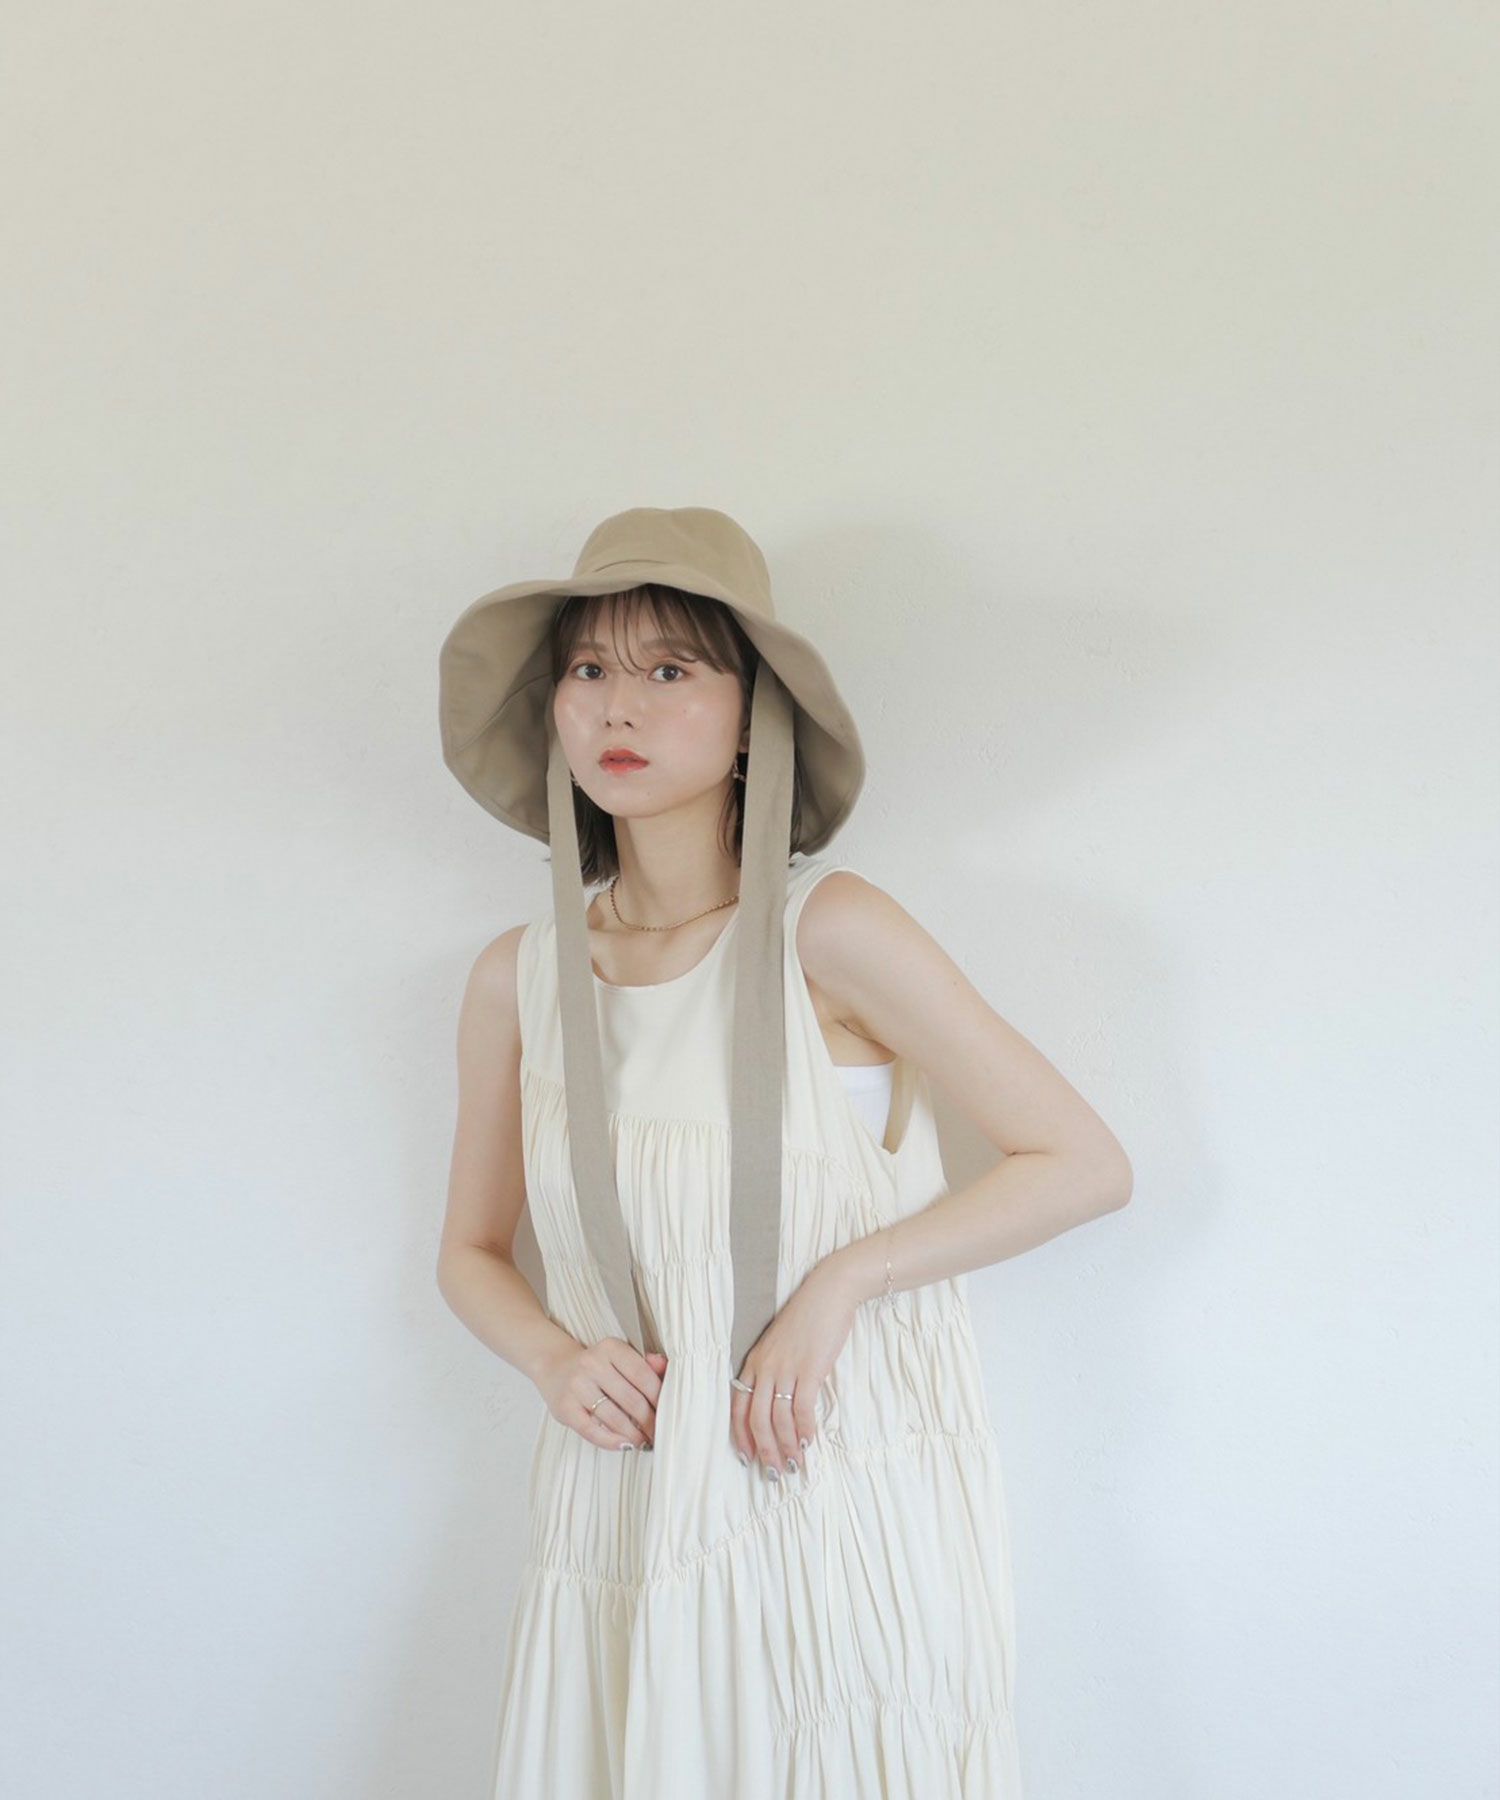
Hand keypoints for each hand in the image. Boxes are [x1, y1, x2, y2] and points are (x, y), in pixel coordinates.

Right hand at [535, 1336, 668, 1450]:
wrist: (555, 1367)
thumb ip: (644, 1362)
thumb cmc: (595, 1366)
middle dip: (649, 1421)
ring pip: (615, 1418)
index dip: (659, 1398)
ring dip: (633, 1435)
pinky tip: (623, 1445)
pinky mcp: (565, 1408)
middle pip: (632, 1399)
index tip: (667, 1412)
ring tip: (643, 1441)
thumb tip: (664, 1366)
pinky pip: (592, 1430)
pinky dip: (611, 1441)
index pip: (643, 1375)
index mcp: (610, 1348)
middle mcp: (592, 1364)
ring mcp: (577, 1386)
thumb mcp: (618, 1356)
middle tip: (658, 1433)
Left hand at [729, 1264, 857, 1477]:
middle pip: (756, 1419)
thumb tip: (779, 1401)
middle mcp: (765, 1367)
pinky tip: (809, 1442)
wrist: (829, 1291)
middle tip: (773, 1474)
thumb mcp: (780, 1343)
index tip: (748, 1458)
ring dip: (786, 1446)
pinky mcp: (809, 1368)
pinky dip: (804, 1430)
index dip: (741, 1436)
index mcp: (754, 1361)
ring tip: (794, 1465)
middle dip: (764, 1451)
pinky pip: (802, 1408)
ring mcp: (786, 1368)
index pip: (738, 1406)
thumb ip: (775, 1368)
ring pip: (778, 1418)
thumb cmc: (808, 1318)